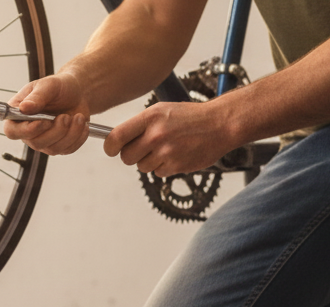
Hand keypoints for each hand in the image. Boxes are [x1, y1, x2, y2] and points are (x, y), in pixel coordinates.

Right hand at [3, 74, 91, 155]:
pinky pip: (67, 149)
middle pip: (35, 143)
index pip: (12, 131)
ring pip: (53, 149)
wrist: (76, 93)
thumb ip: (36, 97)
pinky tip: (81, 124)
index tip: (43, 121)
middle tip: (65, 116)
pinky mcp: (59, 146)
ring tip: (77, 117)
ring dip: (69, 133)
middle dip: (55, 131)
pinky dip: (78, 137)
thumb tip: (23, 108)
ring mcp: (43, 141)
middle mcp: (28, 131)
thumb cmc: (58, 87)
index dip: (26, 130)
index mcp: (18, 114)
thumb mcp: (48, 85)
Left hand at [103, 101, 232, 177]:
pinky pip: (158, 173)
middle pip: (126, 157)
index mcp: (150, 118)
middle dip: (131, 156)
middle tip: (142, 149)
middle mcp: (156, 135)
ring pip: (142, 167)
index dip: (110, 147)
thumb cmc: (190, 117)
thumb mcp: (162, 110)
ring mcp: (166, 152)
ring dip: (149, 162)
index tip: (111, 149)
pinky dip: (164, 167)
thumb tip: (117, 140)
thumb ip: (140, 124)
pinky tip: (176, 154)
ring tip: (165, 149)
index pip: (116, 137)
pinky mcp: (176, 166)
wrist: (220, 124)